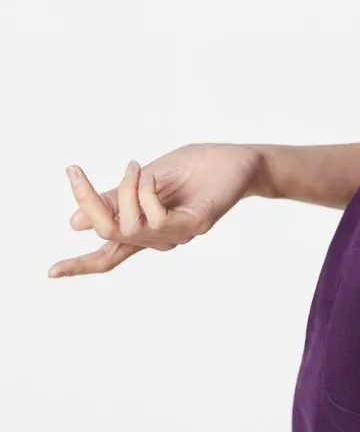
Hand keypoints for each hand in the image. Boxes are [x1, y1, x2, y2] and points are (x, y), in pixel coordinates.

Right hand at [48, 142, 262, 277]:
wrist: (237, 159)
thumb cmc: (195, 168)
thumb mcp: (146, 179)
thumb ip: (116, 201)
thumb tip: (74, 224)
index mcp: (144, 227)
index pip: (108, 254)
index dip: (79, 265)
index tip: (50, 273)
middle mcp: (158, 237)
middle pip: (109, 235)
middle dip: (87, 204)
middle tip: (75, 172)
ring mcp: (177, 234)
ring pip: (130, 226)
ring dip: (124, 191)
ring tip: (134, 165)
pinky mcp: (195, 225)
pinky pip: (157, 220)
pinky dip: (146, 195)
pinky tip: (152, 177)